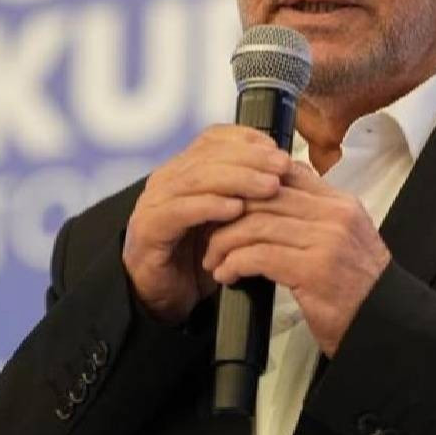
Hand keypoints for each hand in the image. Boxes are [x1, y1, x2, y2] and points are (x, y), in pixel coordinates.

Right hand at [122, 125, 291, 323]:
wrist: (164, 296)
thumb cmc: (200, 254)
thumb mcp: (228, 217)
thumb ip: (246, 191)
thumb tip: (287, 168)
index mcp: (184, 168)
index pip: (214, 139)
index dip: (247, 139)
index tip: (278, 149)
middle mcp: (166, 179)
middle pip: (209, 155)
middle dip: (251, 158)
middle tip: (282, 166)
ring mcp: (154, 202)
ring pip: (197, 178)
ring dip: (237, 179)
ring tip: (269, 187)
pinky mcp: (148, 228)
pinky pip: (180, 211)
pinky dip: (209, 206)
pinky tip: (236, 209)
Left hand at [201, 161, 391, 356]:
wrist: (385, 325)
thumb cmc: (357, 289)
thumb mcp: (342, 240)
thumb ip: (313, 216)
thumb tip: (271, 199)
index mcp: (340, 203)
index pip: (285, 174)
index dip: (247, 185)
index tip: (225, 203)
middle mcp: (335, 215)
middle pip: (264, 196)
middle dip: (227, 214)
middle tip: (209, 234)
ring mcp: (327, 240)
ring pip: (256, 224)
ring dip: (225, 242)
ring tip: (214, 260)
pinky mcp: (314, 269)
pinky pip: (259, 255)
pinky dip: (234, 264)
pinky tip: (227, 275)